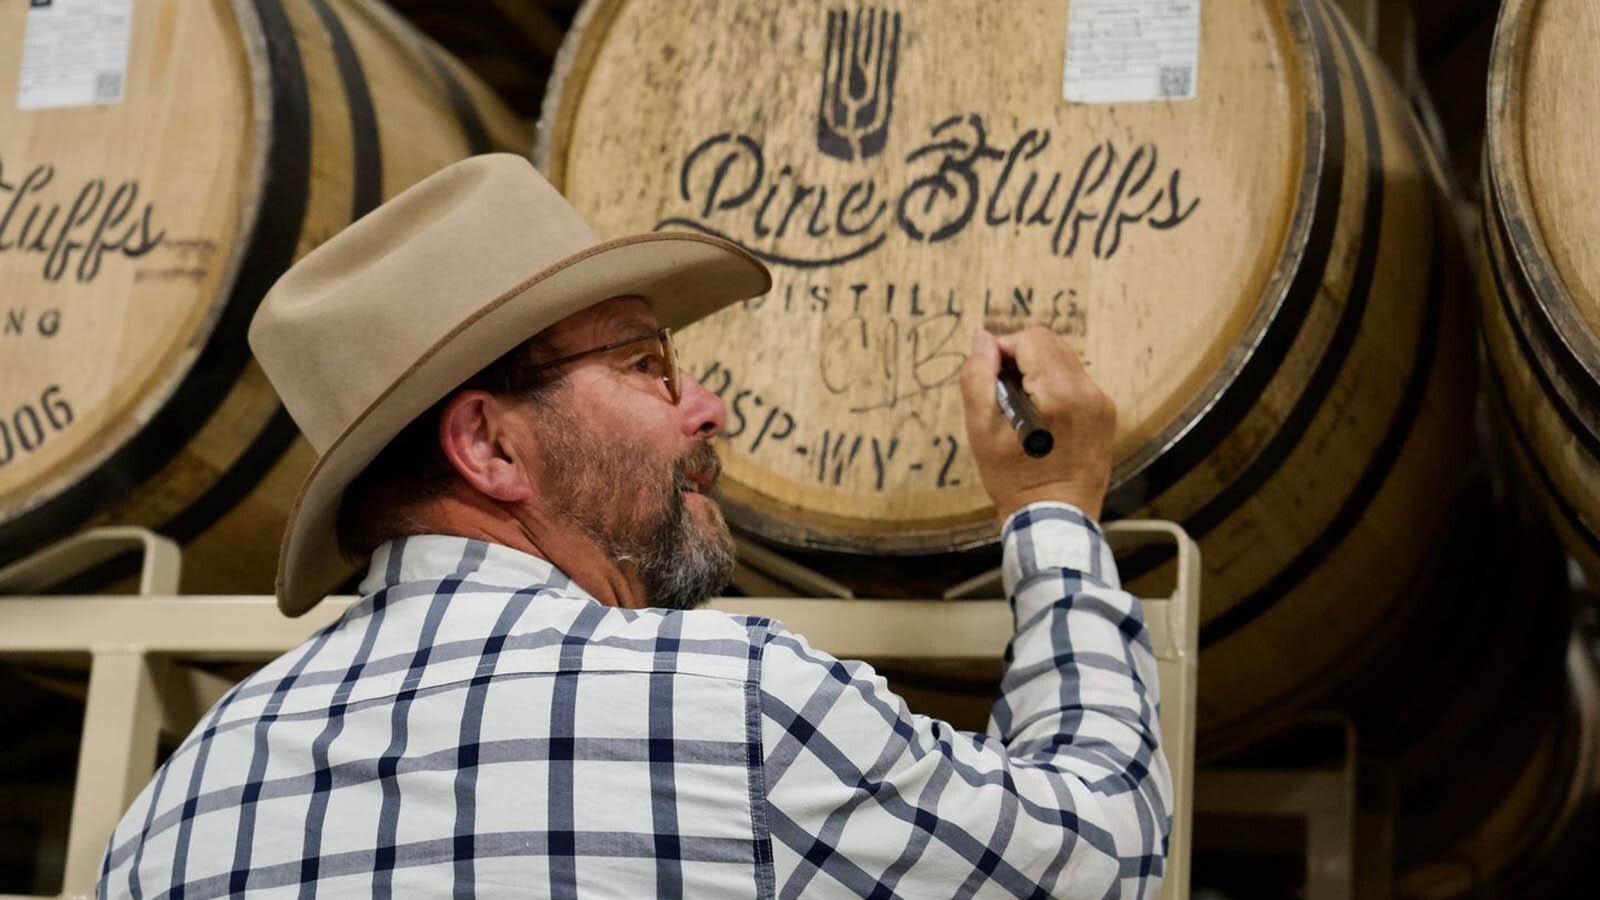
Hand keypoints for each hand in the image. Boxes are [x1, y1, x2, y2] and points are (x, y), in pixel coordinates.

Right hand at [959, 327, 1116, 521]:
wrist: (1053, 521)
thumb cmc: (1015, 481)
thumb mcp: (982, 430)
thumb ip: (978, 377)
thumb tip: (983, 339)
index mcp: (1061, 393)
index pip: (1031, 339)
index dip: (1002, 349)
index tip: (988, 376)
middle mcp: (1089, 393)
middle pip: (1050, 345)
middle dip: (1020, 359)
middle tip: (1001, 392)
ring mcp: (1101, 405)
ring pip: (1063, 361)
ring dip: (1036, 373)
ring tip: (1018, 408)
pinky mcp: (1105, 416)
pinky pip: (1076, 384)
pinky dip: (1053, 389)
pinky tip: (1038, 419)